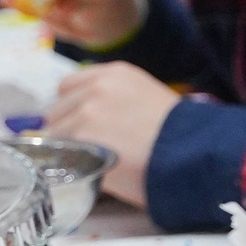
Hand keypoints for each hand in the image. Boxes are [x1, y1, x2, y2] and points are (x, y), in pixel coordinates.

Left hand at [44, 62, 179, 207]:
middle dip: (67, 129)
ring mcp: (85, 112)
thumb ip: (114, 100)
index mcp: (115, 74)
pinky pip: (57, 155)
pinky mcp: (80, 139)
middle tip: (92, 149)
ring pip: (53, 134)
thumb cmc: (179, 134)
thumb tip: (85, 120)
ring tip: (93, 163)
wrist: (191, 153)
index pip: (68, 86)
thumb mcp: (147, 99)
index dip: (73, 107)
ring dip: (67, 150)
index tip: (85, 124)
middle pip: (56, 110)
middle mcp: (96, 87)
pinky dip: (68, 165)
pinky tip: (89, 171)